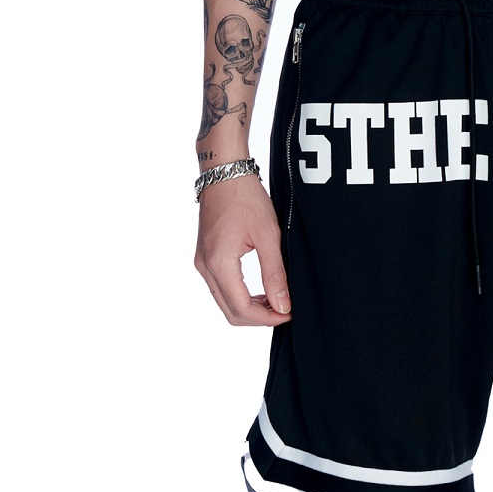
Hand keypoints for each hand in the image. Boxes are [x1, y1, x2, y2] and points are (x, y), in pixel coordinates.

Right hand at [194, 173, 290, 325]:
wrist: (224, 172)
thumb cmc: (247, 198)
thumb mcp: (268, 236)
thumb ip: (275, 274)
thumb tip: (283, 306)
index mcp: (219, 263)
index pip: (242, 308)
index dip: (267, 318)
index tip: (289, 314)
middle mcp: (205, 267)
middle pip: (230, 312)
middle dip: (259, 318)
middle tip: (285, 311)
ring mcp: (202, 263)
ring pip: (224, 302)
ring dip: (250, 308)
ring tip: (277, 301)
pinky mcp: (205, 257)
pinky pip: (221, 288)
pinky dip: (240, 296)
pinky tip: (261, 290)